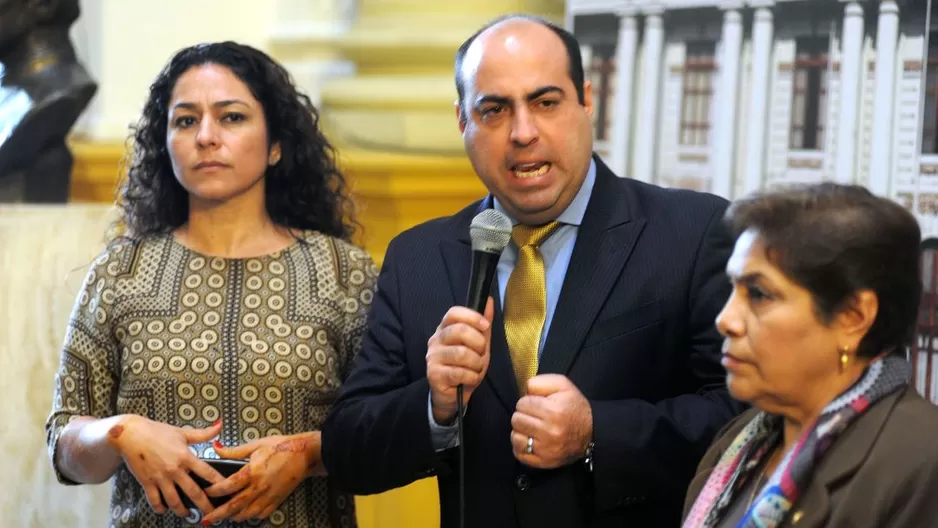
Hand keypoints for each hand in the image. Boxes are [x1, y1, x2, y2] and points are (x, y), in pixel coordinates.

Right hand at [108, 416, 224, 516]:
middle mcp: (174, 470)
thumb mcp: (182, 433)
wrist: (131, 434)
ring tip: (188, 515)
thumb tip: (220, 426)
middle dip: (204, 505)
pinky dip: (160, 508)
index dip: (218, 482)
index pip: (207, 472)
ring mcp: (160, 478)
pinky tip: (164, 510)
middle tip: (212, 513)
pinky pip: (155, 500)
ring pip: (174, 501)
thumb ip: (203, 434)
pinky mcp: (147, 483)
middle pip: (193, 492)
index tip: (226, 490)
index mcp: (185, 456)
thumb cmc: (157, 432)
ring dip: (182, 511)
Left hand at [200, 432, 322, 523]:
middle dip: (218, 514)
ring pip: (247, 513)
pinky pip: (262, 513)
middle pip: (234, 506)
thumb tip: (216, 448)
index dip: (214, 491)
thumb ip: (234, 451)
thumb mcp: (256, 444)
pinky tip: (245, 514)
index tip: (205, 492)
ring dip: (234, 517)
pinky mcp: (277, 500)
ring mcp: (269, 495)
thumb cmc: (281, 446)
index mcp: (253, 472)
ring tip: (224, 517)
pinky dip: (251, 516)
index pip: (228, 486)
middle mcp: (260, 487)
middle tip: (206, 519)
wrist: (304, 454)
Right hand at [426, 298, 493, 424]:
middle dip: (479, 344)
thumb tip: (489, 300)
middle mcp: (435, 340)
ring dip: (476, 363)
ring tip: (476, 368)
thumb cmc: (466, 367)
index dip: (472, 316)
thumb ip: (483, 325)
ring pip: (461, 353)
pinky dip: (472, 377)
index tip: (485, 326)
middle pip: (459, 331)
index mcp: (445, 329)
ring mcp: (432, 357)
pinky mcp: (433, 375)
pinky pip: (459, 372)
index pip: (453, 313)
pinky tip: (470, 379)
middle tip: (481, 354)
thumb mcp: (478, 344)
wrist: (453, 395)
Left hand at [510, 374, 592, 468]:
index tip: (536, 405)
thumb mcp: (563, 385)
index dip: (527, 402)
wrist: (591, 432)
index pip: (522, 404)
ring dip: (521, 431)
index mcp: (553, 411)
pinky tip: (531, 440)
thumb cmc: (574, 407)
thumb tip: (524, 390)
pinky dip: (521, 446)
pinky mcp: (544, 462)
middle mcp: (549, 431)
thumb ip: (540, 381)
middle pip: (517, 420)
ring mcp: (546, 449)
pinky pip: (519, 454)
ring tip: (532, 428)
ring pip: (515, 437)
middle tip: (534, 416)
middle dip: (523, 415)